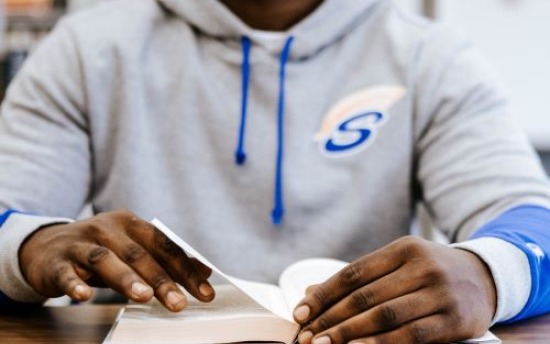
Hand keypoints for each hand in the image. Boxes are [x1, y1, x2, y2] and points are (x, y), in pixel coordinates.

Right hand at [20, 209, 214, 311]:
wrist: (45, 247)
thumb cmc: (100, 249)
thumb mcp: (132, 249)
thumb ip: (166, 259)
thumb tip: (205, 270)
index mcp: (130, 223)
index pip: (164, 246)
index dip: (186, 269)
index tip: (205, 292)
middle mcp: (106, 228)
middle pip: (138, 254)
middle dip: (162, 279)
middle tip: (179, 303)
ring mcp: (80, 243)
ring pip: (104, 258)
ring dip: (125, 278)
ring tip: (143, 296)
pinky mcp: (56, 262)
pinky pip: (65, 274)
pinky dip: (74, 284)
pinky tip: (83, 297)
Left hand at [293, 236, 496, 343]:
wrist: (484, 277)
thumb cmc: (429, 271)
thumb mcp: (398, 264)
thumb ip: (360, 279)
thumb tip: (311, 293)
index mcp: (403, 249)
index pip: (353, 273)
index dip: (324, 295)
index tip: (300, 313)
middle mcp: (422, 266)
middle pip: (366, 296)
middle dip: (331, 319)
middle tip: (308, 336)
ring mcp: (440, 292)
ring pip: (386, 316)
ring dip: (350, 334)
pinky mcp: (456, 319)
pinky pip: (412, 335)